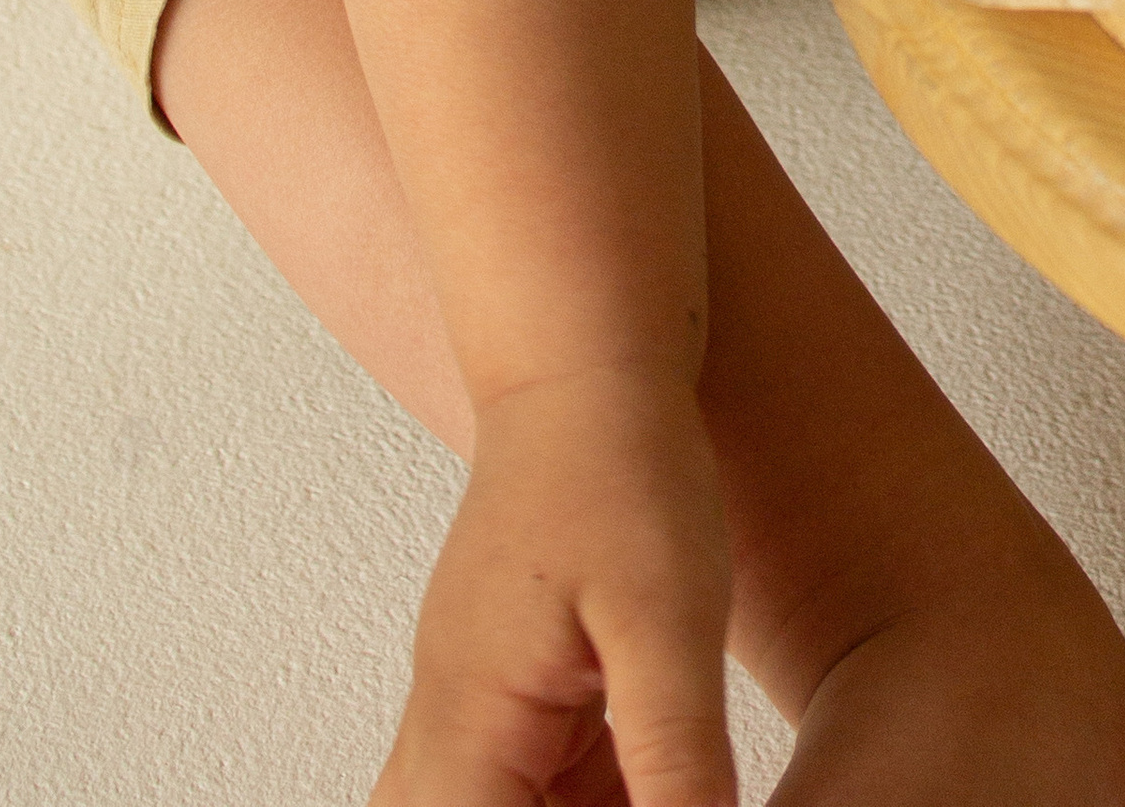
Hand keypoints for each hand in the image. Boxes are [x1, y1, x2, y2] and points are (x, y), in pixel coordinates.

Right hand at [372, 369, 736, 805]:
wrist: (590, 361)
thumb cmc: (621, 466)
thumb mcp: (670, 622)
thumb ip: (673, 752)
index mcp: (470, 722)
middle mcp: (450, 723)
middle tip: (633, 795)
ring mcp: (474, 703)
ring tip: (663, 783)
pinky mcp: (511, 685)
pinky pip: (530, 781)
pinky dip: (591, 799)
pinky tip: (663, 777)